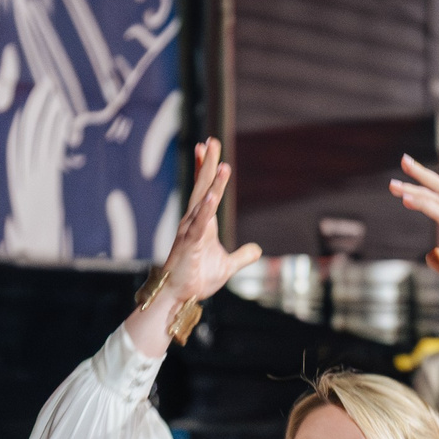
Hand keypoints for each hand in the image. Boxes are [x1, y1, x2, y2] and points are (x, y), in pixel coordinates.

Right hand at [127, 138, 258, 354]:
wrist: (180, 297)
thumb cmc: (197, 279)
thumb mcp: (227, 266)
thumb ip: (242, 256)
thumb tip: (257, 250)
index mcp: (203, 223)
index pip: (205, 190)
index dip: (207, 170)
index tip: (208, 149)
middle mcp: (193, 221)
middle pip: (202, 187)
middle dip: (208, 164)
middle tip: (212, 141)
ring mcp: (189, 230)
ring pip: (202, 200)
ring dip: (212, 182)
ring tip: (221, 163)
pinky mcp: (188, 243)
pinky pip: (198, 223)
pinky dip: (205, 208)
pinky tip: (211, 195)